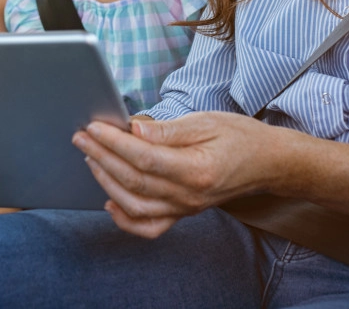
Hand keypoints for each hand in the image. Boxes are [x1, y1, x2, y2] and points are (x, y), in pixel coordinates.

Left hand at [72, 112, 281, 238]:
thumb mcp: (206, 121)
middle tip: (81, 137)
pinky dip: (125, 219)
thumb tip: (134, 129)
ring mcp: (186, 208)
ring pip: (135, 205)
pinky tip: (109, 201)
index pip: (145, 158)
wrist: (266, 162)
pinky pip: (150, 227)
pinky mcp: (183, 213)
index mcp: (197, 169)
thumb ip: (168, 130)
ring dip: (106, 182)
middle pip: (134, 181)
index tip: (94, 127)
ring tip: (90, 158)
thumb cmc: (238, 136)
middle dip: (102, 157)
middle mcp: (189, 196)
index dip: (115, 143)